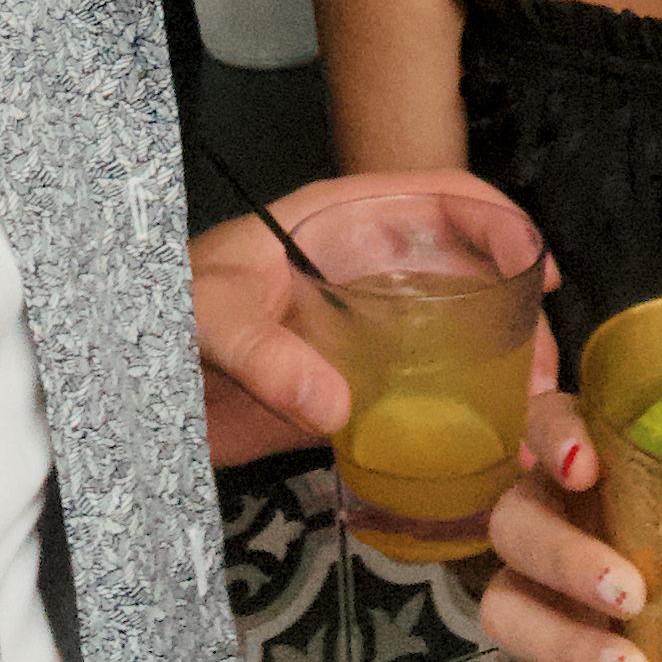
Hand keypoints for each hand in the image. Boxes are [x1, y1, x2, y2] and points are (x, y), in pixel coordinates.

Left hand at [188, 170, 551, 470]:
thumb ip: (265, 353)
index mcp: (339, 224)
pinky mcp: (353, 393)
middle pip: (469, 276)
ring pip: (459, 341)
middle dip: (519, 319)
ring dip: (505, 378)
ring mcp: (364, 335)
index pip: (438, 198)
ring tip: (534, 428)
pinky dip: (464, 428)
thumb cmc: (160, 314)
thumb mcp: (207, 318)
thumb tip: (337, 404)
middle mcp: (364, 273)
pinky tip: (494, 463)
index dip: (498, 223)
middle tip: (544, 381)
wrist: (117, 381)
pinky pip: (423, 403)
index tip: (536, 271)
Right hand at [475, 404, 661, 661]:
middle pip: (519, 520)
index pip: (551, 419)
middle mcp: (555, 515)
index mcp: (604, 460)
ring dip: (566, 643)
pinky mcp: (546, 657)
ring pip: (511, 606)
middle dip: (568, 557)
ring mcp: (540, 588)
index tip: (587, 462)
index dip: (556, 434)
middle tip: (632, 592)